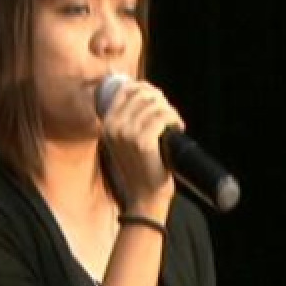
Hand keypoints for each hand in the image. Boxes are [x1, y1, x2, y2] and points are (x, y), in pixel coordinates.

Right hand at [100, 80, 184, 219]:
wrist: (144, 197)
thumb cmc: (140, 169)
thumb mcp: (126, 141)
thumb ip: (130, 118)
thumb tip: (148, 92)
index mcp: (107, 123)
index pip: (126, 89)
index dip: (146, 88)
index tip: (159, 99)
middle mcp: (114, 126)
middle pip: (142, 94)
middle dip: (161, 100)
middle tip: (169, 115)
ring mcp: (127, 134)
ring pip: (155, 104)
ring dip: (170, 111)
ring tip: (174, 123)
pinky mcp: (143, 142)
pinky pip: (163, 117)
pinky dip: (175, 119)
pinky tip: (178, 128)